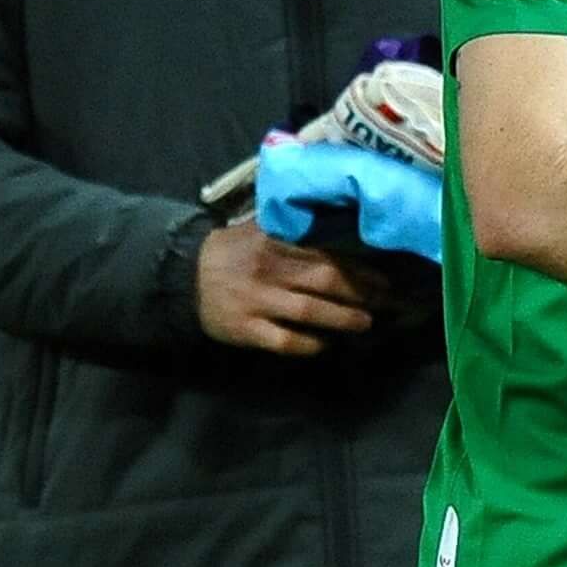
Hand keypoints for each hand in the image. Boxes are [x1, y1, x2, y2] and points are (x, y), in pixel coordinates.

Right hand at [195, 221, 380, 356]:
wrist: (183, 277)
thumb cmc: (232, 252)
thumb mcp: (258, 229)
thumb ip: (293, 228)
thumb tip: (340, 222)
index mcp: (274, 241)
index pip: (326, 254)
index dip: (359, 268)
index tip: (383, 278)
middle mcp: (267, 269)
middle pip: (324, 280)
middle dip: (360, 293)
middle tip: (383, 302)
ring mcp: (256, 301)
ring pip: (309, 311)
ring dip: (342, 319)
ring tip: (364, 323)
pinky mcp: (246, 329)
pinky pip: (285, 341)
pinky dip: (309, 344)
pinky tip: (325, 344)